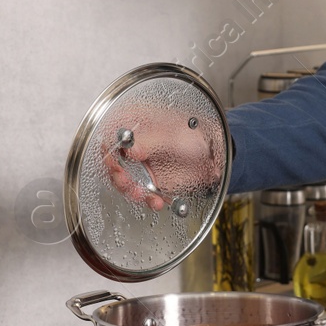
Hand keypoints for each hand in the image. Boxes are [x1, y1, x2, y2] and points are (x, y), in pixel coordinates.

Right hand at [100, 107, 222, 209]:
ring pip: (124, 180)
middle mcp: (135, 144)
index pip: (110, 136)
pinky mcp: (151, 181)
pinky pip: (143, 193)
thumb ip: (151, 141)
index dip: (109, 151)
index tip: (115, 164)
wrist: (216, 152)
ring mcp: (142, 164)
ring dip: (130, 191)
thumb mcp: (174, 134)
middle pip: (113, 162)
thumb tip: (129, 149)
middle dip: (118, 175)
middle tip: (126, 182)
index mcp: (136, 124)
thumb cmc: (198, 133)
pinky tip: (157, 202)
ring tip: (142, 195)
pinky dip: (148, 200)